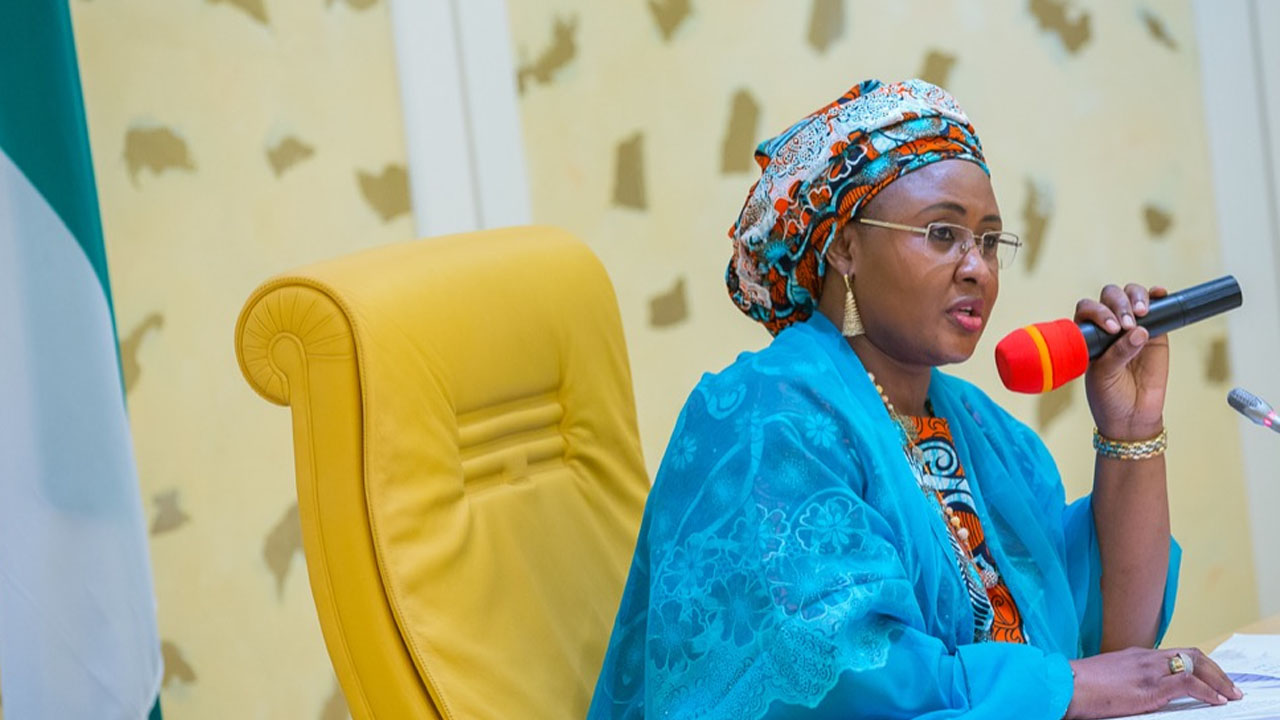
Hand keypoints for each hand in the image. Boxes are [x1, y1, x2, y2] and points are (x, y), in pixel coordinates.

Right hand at [1066, 647, 1241, 718]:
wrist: (1064, 685)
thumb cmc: (1077, 685)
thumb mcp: (1107, 678)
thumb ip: (1127, 679)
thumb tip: (1137, 692)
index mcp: (1135, 655)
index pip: (1176, 653)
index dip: (1199, 665)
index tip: (1211, 678)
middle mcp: (1145, 657)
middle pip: (1192, 654)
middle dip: (1216, 670)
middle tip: (1230, 686)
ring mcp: (1148, 670)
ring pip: (1195, 665)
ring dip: (1219, 680)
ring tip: (1230, 694)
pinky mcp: (1149, 686)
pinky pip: (1188, 683)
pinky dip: (1208, 691)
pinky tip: (1216, 700)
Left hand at [1074, 284, 1169, 440]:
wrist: (1131, 416)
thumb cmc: (1109, 396)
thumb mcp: (1105, 375)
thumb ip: (1119, 352)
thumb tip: (1139, 330)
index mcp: (1088, 334)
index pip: (1088, 309)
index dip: (1098, 312)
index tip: (1111, 328)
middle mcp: (1109, 326)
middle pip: (1110, 297)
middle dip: (1118, 304)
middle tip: (1126, 325)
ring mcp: (1133, 327)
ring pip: (1132, 296)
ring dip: (1136, 297)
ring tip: (1141, 314)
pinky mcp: (1156, 331)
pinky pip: (1157, 308)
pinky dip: (1157, 296)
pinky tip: (1160, 293)